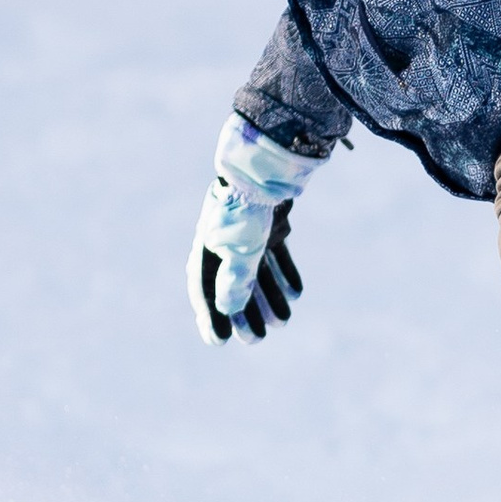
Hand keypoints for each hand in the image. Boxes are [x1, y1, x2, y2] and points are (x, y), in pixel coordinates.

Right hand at [188, 115, 321, 345]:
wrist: (271, 159)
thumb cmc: (249, 205)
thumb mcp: (242, 249)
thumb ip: (235, 280)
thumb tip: (227, 309)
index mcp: (207, 244)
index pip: (203, 288)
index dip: (210, 316)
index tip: (221, 342)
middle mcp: (224, 237)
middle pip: (232, 283)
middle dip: (244, 313)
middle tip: (255, 340)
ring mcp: (248, 227)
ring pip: (256, 271)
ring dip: (267, 297)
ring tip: (282, 322)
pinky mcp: (270, 220)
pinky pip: (275, 253)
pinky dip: (284, 272)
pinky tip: (296, 294)